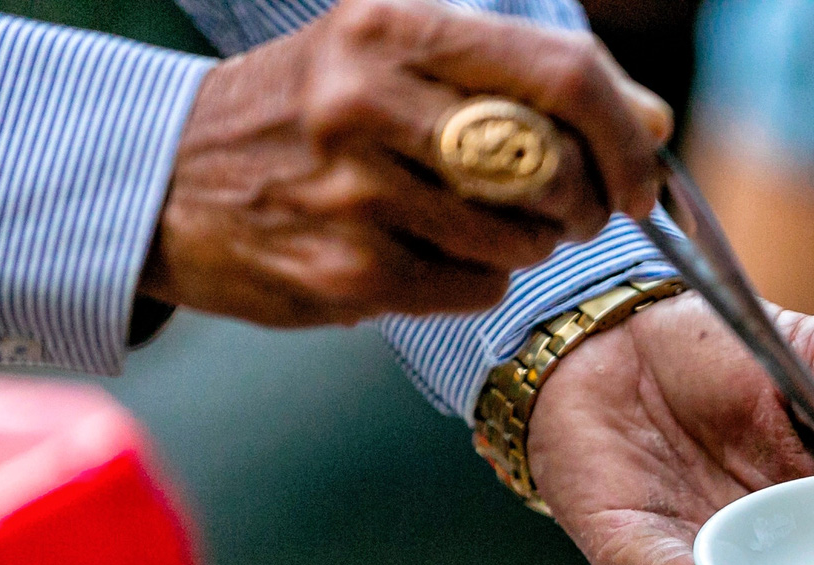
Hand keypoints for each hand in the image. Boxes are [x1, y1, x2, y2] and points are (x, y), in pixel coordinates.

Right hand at [138, 0, 670, 325]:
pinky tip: (421, 252)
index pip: (564, 75)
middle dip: (581, 201)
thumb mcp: (393, 58)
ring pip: (521, 239)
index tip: (639, 174)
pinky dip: (471, 279)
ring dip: (522, 244)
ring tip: (467, 219)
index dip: (625, 134)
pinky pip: (474, 288)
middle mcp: (370, 99)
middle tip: (563, 207)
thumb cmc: (307, 115)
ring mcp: (356, 191)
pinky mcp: (347, 272)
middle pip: (555, 167)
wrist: (161, 179)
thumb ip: (522, 80)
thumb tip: (652, 123)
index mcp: (392, 27)